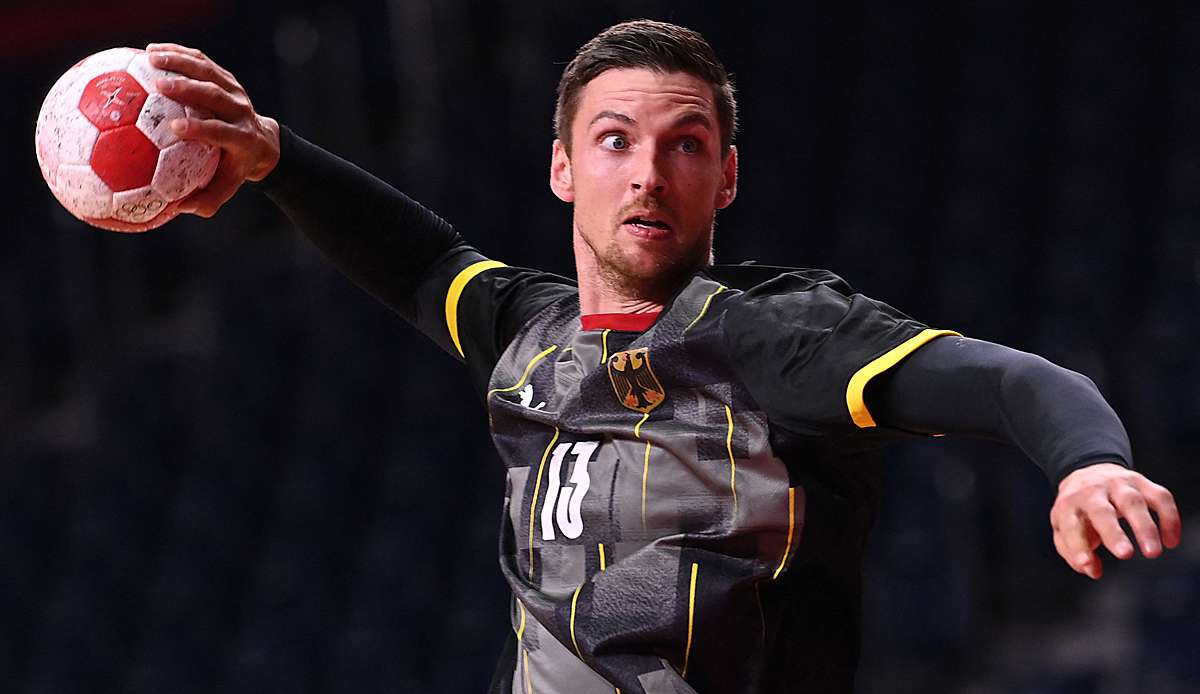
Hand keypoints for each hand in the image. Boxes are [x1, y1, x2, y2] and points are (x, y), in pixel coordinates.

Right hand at [145, 43, 280, 217]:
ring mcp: (235, 91)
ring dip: (180, 62)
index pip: (222, 131)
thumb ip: (207, 200)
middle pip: (215, 95)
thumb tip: (179, 209)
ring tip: (150, 57)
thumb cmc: (235, 168)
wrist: (261, 142)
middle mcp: (240, 111)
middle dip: (188, 89)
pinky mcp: (226, 78)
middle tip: (159, 86)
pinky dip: (179, 53)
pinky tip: (151, 50)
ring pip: (208, 71)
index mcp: (242, 138)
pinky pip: (202, 61)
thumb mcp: (226, 186)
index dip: (201, 129)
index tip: (175, 129)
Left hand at [1051, 463, 1180, 578]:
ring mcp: (1117, 485)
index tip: (1086, 564)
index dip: (1077, 546)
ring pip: (1133, 502)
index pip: (1071, 526)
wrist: (1089, 473)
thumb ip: (1073, 552)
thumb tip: (1093, 571)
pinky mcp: (1141, 482)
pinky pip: (1160, 497)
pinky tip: (1171, 541)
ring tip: (1153, 552)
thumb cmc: (1078, 511)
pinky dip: (1169, 518)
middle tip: (1125, 554)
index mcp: (1069, 505)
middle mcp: (1092, 492)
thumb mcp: (1064, 529)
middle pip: (1102, 511)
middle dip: (1113, 533)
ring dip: (1145, 528)